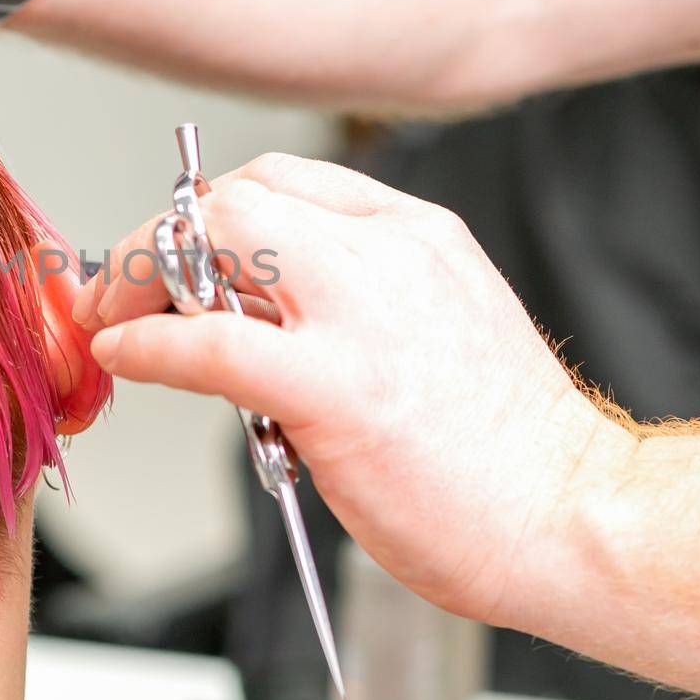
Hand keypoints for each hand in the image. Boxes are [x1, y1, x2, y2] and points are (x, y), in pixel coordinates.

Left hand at [77, 153, 627, 629]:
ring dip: (141, 279)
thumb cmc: (504, 449)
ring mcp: (365, 317)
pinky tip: (127, 359)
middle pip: (236, 197)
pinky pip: (213, 344)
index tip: (170, 257)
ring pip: (216, 242)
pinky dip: (150, 345)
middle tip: (125, 290)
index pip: (281, 179)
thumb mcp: (435, 327)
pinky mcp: (340, 390)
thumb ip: (351, 300)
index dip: (204, 213)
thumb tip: (245, 309)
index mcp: (416, 234)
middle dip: (158, 237)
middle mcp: (391, 253)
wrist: (579, 520)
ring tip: (120, 322)